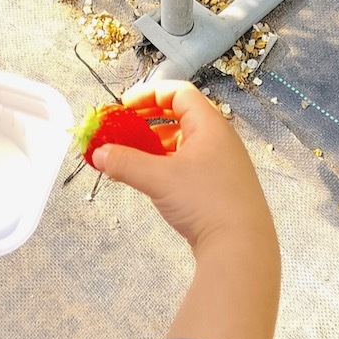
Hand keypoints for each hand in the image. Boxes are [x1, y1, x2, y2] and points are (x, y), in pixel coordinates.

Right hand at [92, 80, 273, 251]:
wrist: (241, 246)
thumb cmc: (205, 202)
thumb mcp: (158, 179)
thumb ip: (125, 162)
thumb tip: (98, 153)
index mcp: (210, 126)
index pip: (179, 92)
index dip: (149, 94)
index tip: (124, 106)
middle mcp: (220, 140)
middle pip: (181, 115)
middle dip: (148, 119)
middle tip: (124, 127)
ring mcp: (222, 164)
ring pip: (184, 141)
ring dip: (156, 143)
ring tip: (132, 155)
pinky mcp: (220, 187)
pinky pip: (189, 163)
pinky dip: (167, 163)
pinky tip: (151, 178)